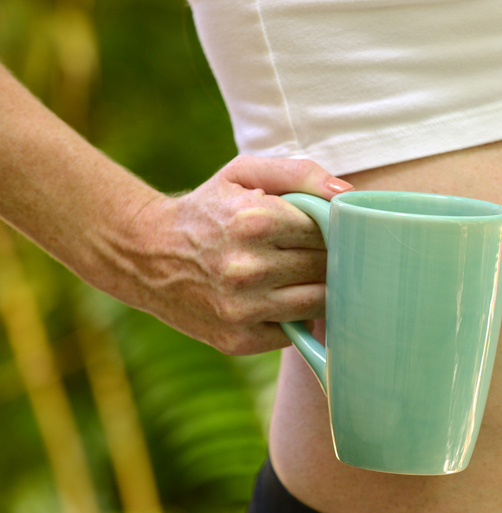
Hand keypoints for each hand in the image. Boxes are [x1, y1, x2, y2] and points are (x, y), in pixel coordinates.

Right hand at [134, 155, 352, 354]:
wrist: (144, 254)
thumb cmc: (207, 209)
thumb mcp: (243, 174)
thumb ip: (299, 174)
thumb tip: (347, 193)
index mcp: (254, 221)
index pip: (327, 230)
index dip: (331, 229)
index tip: (325, 228)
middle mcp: (248, 268)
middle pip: (326, 268)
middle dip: (329, 259)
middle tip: (318, 252)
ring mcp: (242, 309)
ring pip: (319, 304)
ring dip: (321, 291)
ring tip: (306, 276)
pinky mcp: (238, 339)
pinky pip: (295, 331)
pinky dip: (297, 317)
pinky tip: (283, 299)